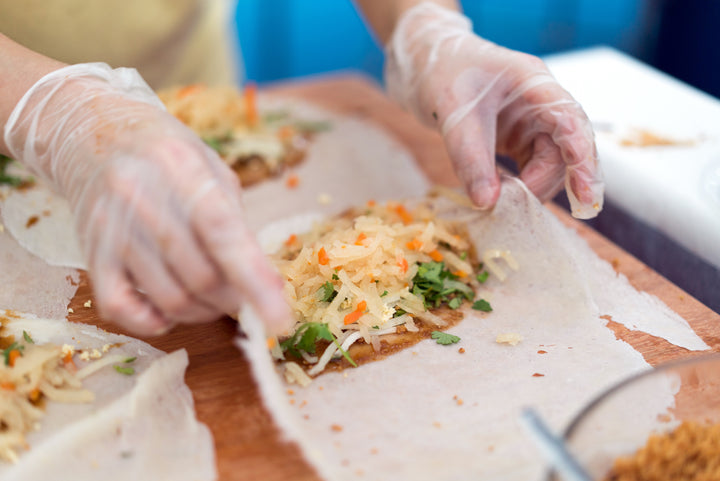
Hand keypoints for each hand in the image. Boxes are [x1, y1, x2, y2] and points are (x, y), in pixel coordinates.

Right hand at [4, 63, 291, 334]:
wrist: (94, 134)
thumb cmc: (167, 155)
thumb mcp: (212, 169)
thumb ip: (237, 222)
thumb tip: (267, 285)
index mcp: (182, 168)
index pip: (223, 233)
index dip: (255, 280)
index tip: (280, 320)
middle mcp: (141, 197)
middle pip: (201, 276)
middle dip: (233, 299)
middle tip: (242, 296)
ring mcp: (111, 228)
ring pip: (169, 299)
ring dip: (202, 312)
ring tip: (211, 298)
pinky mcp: (90, 253)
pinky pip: (121, 309)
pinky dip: (153, 321)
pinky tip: (168, 310)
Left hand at [385, 3, 602, 218]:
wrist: (423, 65)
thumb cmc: (441, 74)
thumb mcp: (454, 116)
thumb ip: (470, 159)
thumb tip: (488, 203)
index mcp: (534, 83)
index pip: (571, 121)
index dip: (583, 159)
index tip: (586, 194)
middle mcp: (541, 104)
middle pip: (565, 150)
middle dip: (546, 181)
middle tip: (518, 207)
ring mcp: (531, 122)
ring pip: (549, 164)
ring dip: (531, 188)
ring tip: (501, 204)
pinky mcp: (518, 139)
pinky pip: (530, 168)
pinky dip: (519, 187)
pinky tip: (499, 197)